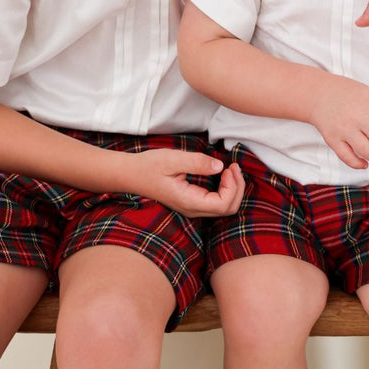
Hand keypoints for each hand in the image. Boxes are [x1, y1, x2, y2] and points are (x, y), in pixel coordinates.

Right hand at [130, 149, 244, 217]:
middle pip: (227, 209)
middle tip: (234, 166)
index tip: (229, 167)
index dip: (232, 187)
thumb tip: (219, 166)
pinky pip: (216, 202)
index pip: (222, 205)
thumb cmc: (149, 166)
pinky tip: (223, 174)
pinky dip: (225, 189)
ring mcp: (192, 207)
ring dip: (233, 189)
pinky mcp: (192, 201)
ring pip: (224, 207)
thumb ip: (197, 162)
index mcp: (188, 201)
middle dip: (237, 188)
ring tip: (231, 169)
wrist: (131, 174)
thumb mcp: (172, 159)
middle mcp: (192, 209)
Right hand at [309, 75, 368, 168]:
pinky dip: (358, 164)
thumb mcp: (367, 94)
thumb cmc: (346, 93)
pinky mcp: (333, 139)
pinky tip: (365, 163)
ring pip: (367, 151)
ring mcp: (344, 129)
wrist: (317, 94)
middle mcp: (357, 116)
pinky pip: (347, 157)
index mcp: (368, 102)